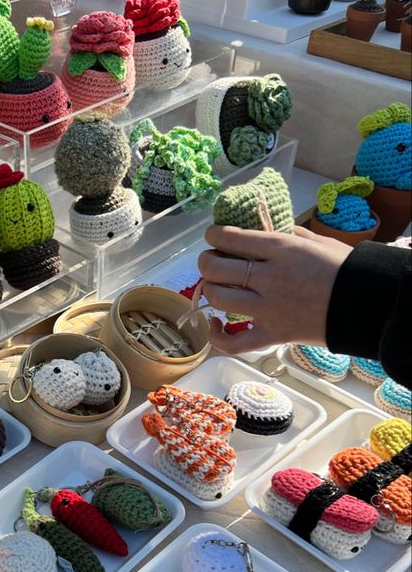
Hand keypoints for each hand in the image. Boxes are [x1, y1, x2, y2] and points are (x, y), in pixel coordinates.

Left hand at [197, 225, 351, 354]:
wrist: (365, 303)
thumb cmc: (343, 268)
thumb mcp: (315, 240)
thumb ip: (285, 234)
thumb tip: (261, 228)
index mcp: (280, 250)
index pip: (230, 238)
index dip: (213, 236)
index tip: (213, 237)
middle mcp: (269, 278)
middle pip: (216, 267)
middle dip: (206, 261)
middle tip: (212, 261)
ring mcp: (268, 309)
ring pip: (218, 297)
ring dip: (210, 289)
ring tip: (216, 285)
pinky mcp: (272, 335)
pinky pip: (233, 342)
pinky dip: (217, 335)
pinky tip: (216, 323)